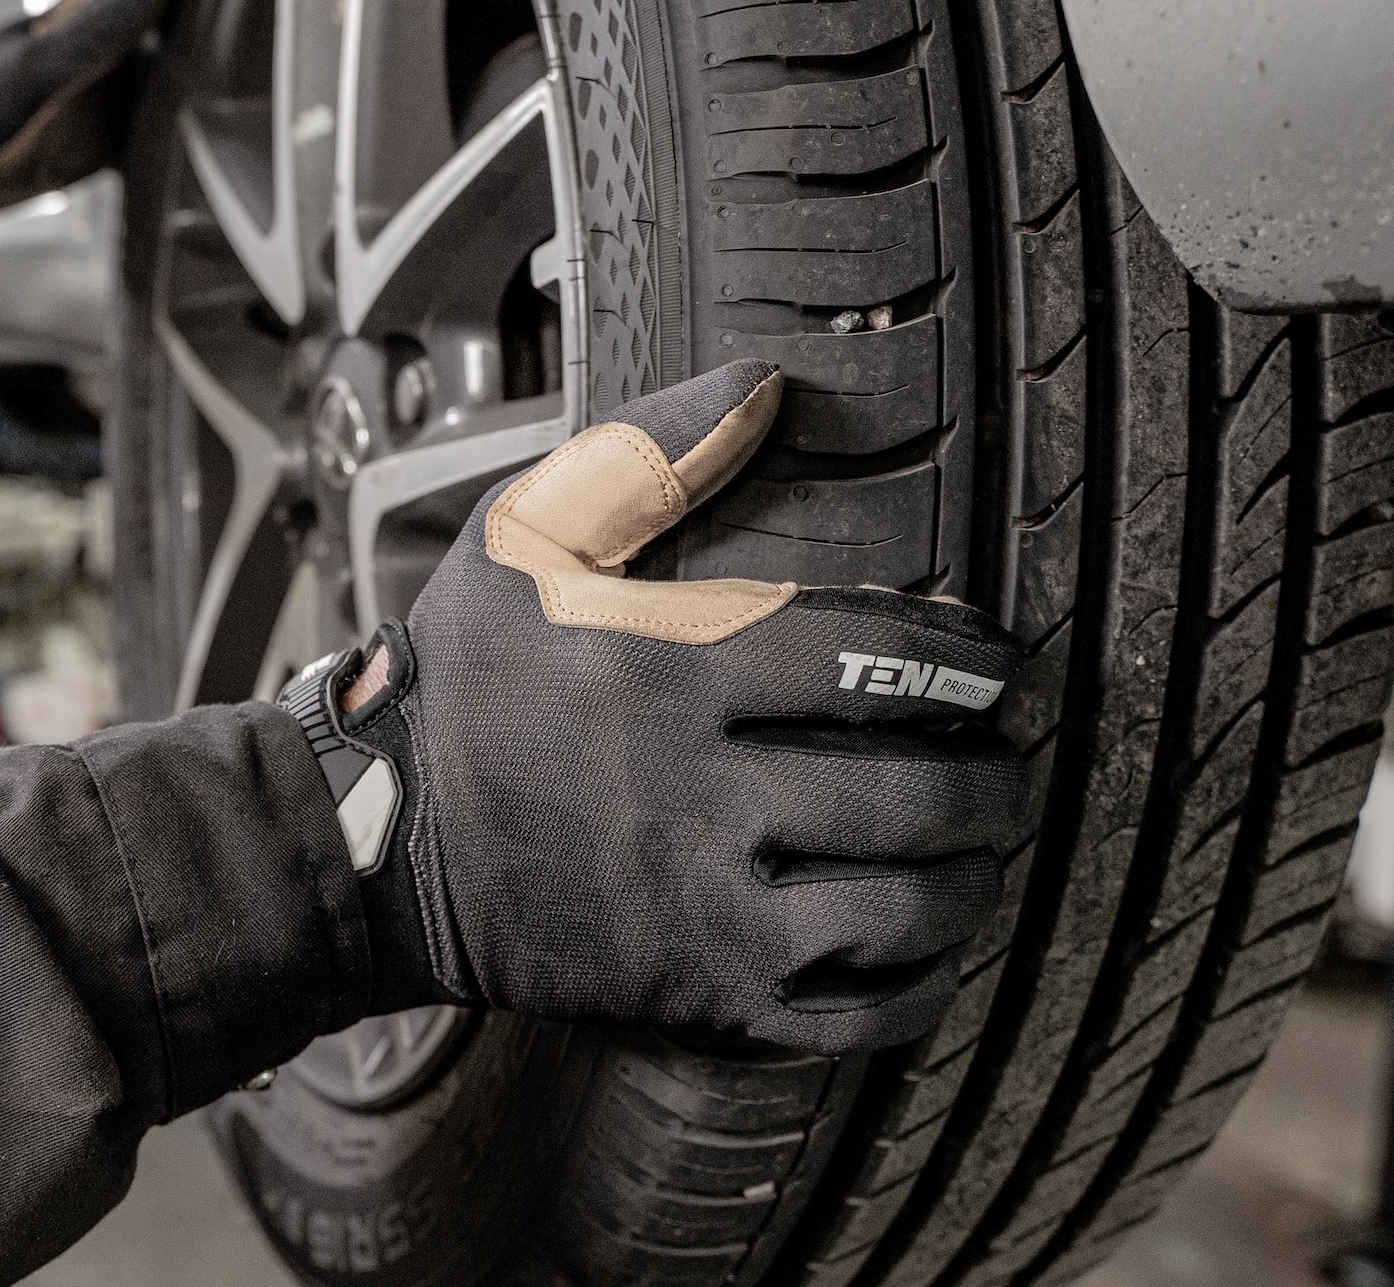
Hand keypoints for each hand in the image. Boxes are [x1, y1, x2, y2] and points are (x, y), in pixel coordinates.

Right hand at [286, 360, 1027, 1052]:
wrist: (376, 845)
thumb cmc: (465, 679)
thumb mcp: (527, 533)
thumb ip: (652, 453)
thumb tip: (771, 380)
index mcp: (669, 672)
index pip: (873, 663)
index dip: (970, 666)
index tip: (1006, 671)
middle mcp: (695, 798)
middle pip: (911, 795)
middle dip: (997, 779)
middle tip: (1016, 762)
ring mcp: (699, 912)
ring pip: (900, 909)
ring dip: (973, 877)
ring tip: (986, 847)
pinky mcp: (694, 996)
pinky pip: (853, 1012)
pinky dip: (921, 983)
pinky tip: (932, 944)